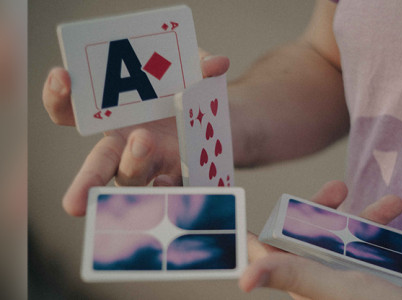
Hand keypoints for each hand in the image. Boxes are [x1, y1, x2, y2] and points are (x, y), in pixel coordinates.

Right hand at [42, 50, 228, 215]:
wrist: (221, 121)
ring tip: (143, 141)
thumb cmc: (188, 94)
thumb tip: (216, 63)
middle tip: (73, 202)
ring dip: (132, 164)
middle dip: (85, 181)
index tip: (62, 75)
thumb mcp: (191, 72)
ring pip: (130, 178)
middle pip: (97, 164)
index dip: (59, 97)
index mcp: (116, 116)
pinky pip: (169, 188)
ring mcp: (151, 164)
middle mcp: (125, 145)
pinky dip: (166, 187)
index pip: (73, 111)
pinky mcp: (178, 175)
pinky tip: (165, 180)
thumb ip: (197, 64)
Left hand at [240, 180, 401, 299]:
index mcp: (304, 278)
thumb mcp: (334, 289)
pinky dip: (398, 239)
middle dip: (324, 208)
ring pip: (351, 237)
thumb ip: (293, 275)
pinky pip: (385, 250)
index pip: (268, 250)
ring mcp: (354, 278)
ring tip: (394, 203)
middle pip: (311, 233)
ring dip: (372, 217)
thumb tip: (243, 278)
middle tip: (339, 188)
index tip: (238, 205)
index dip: (254, 232)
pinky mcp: (383, 280)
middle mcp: (324, 277)